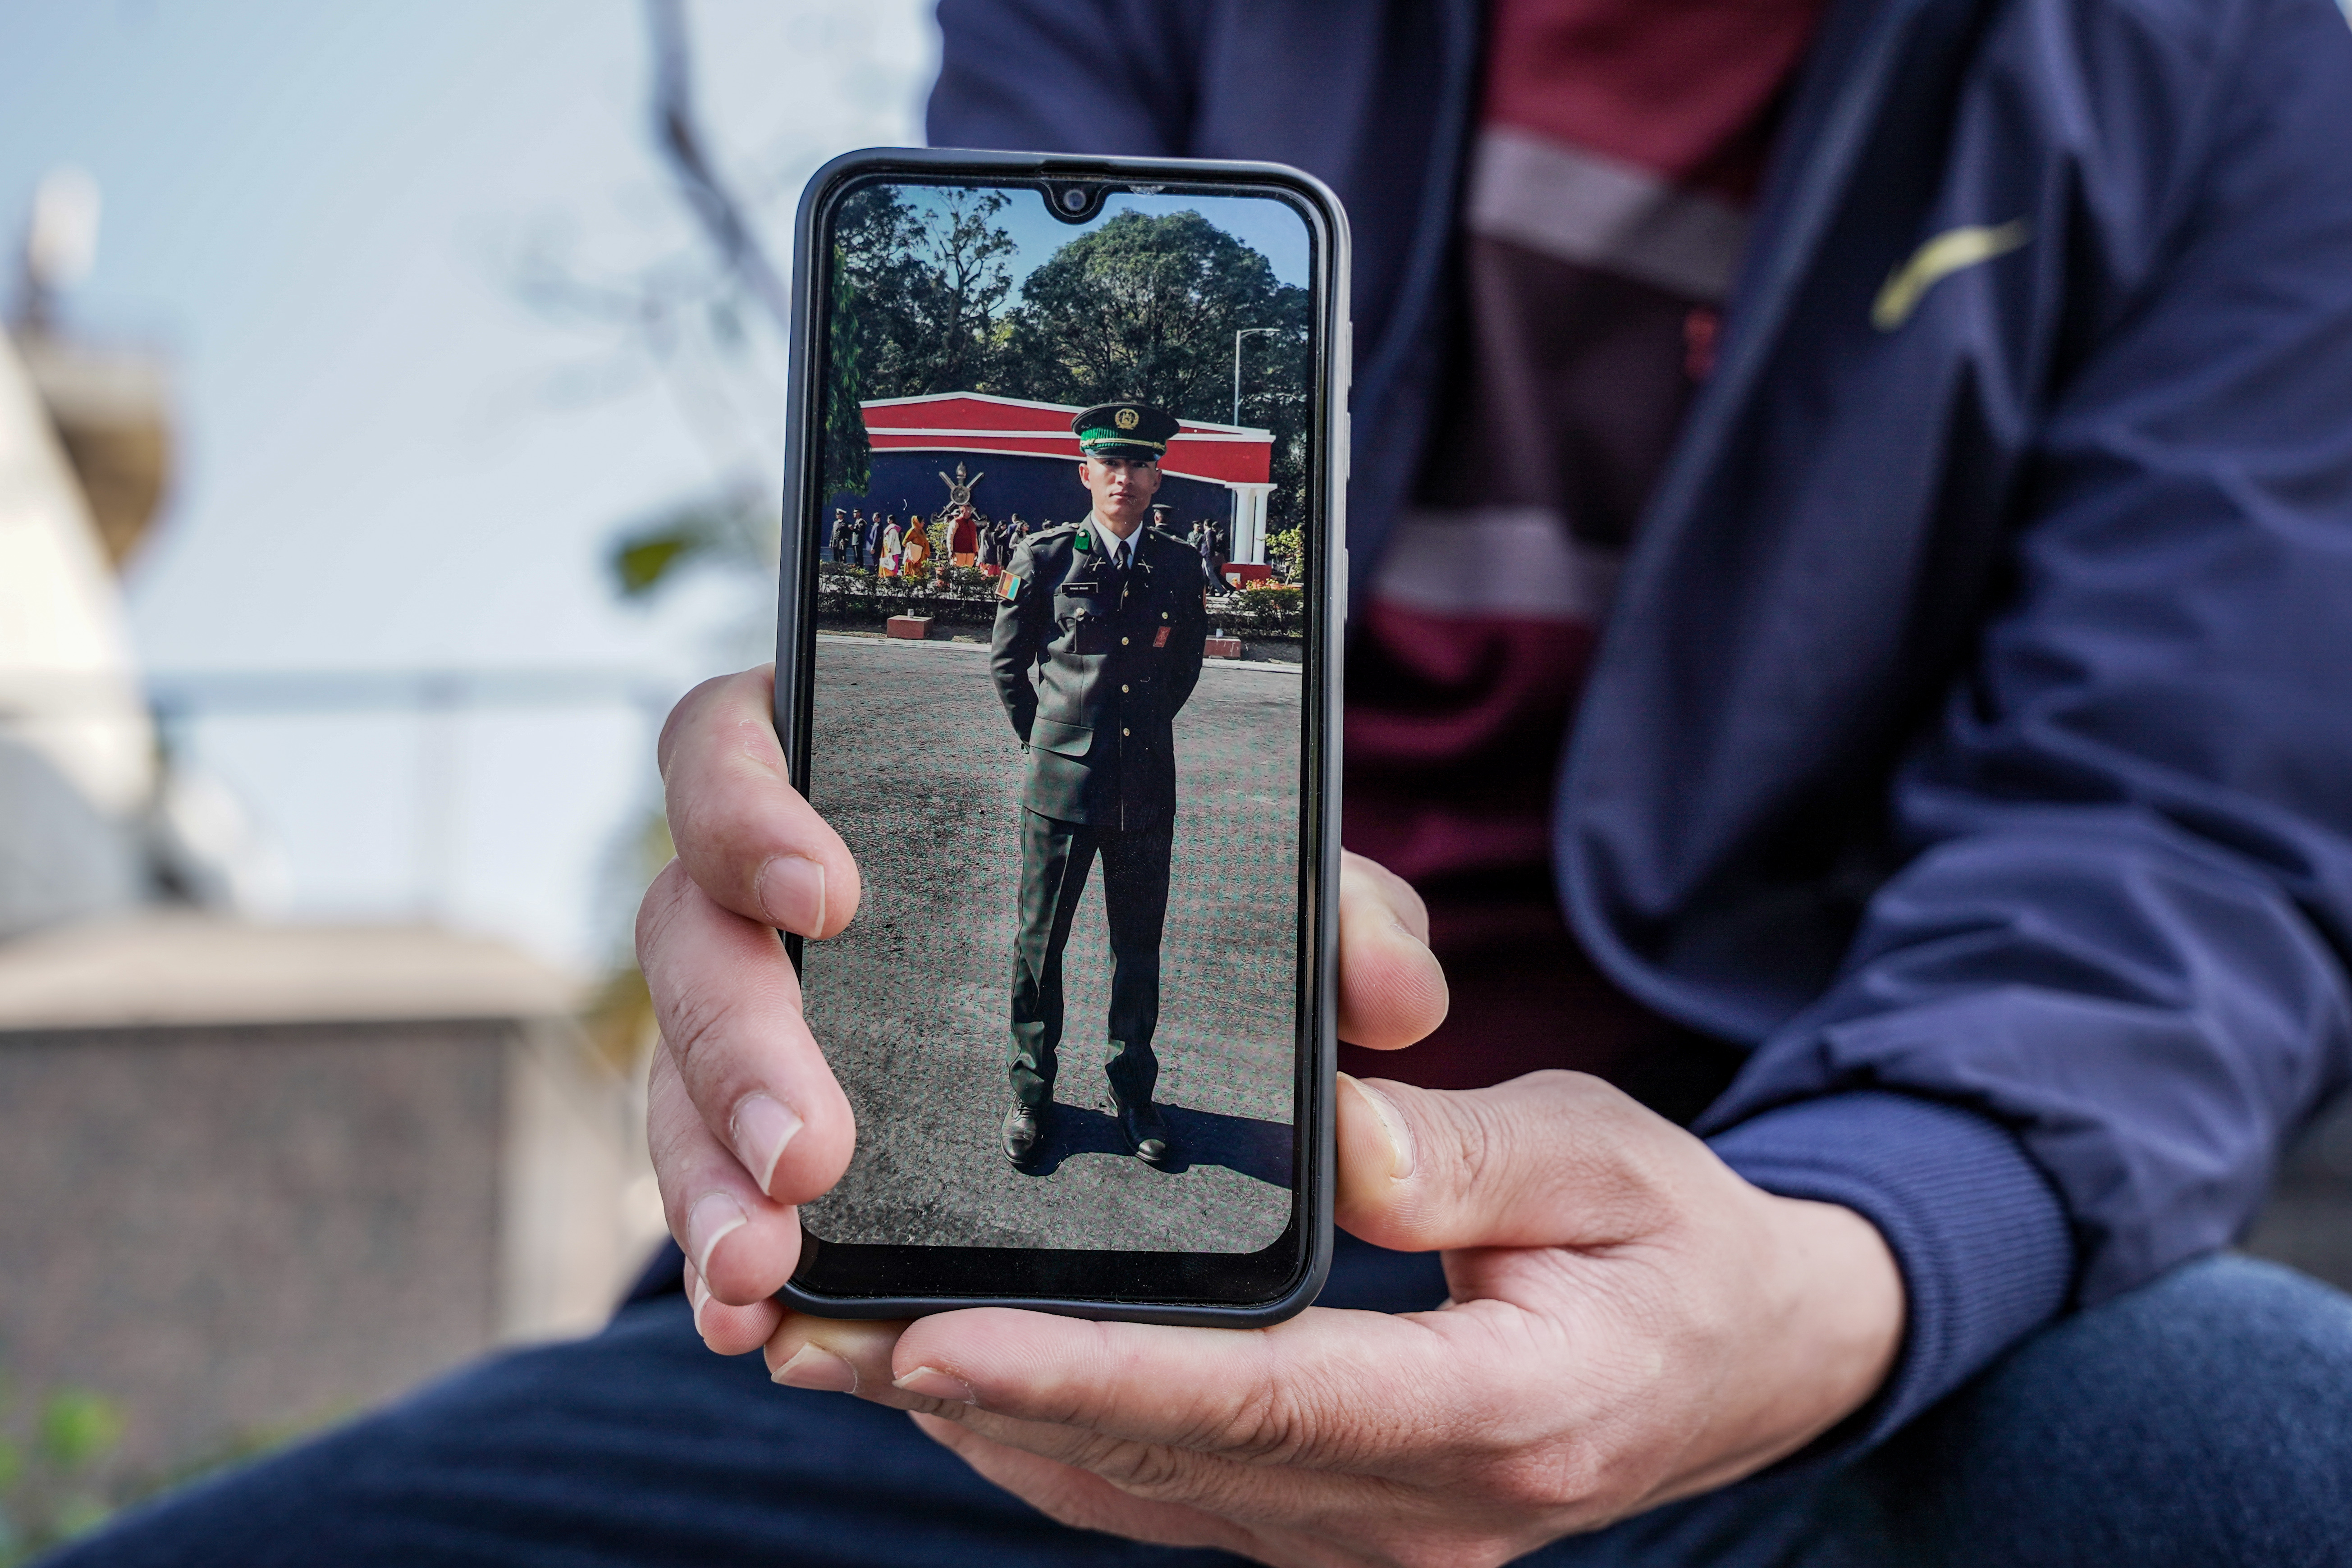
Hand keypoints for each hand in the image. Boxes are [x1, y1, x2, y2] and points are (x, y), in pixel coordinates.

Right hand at [634, 665, 1451, 1346]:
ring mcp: (748, 1004)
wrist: (1146, 972)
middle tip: (811, 1154)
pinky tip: (757, 1318)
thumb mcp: (1273, 884)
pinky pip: (705, 1168)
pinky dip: (723, 1242)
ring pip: (675, 1070)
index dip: (748, 809)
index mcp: (847, 773)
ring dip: (707, 1175)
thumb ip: (1342, 911)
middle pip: (686, 931)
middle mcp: (763, 885)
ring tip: (768, 1271)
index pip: (732, 744)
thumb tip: (1393, 999)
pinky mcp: (753, 1114)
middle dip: (734, 1046)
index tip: (833, 898)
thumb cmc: (1193, 889)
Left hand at [765, 1074, 1903, 1565]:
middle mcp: (1417, 1509)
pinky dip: (1052, 1441)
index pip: (1262, 1399)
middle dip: (973, 1401)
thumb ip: (1473, 1158)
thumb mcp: (1611, 1161)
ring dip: (982, 1426)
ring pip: (1142, 1493)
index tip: (940, 1342)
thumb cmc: (1680, 1241)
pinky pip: (1168, 1496)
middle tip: (804, 1329)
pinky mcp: (1341, 1521)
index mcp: (1496, 1411)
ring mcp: (1373, 1536)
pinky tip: (951, 1386)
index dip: (1091, 1377)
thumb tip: (1347, 1148)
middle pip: (1162, 1461)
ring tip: (830, 1348)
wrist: (1752, 1362)